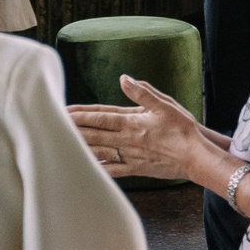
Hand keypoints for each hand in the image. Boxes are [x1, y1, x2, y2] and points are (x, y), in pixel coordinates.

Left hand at [68, 76, 211, 180]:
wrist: (197, 158)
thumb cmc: (183, 130)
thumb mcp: (165, 105)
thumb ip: (143, 92)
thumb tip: (123, 78)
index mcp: (133, 122)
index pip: (100, 116)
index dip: (81, 114)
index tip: (63, 111)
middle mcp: (127, 140)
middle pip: (94, 134)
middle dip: (73, 129)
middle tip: (53, 125)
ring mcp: (130, 156)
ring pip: (99, 151)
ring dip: (80, 146)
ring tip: (61, 144)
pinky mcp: (136, 169)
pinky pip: (112, 170)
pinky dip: (97, 168)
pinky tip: (84, 167)